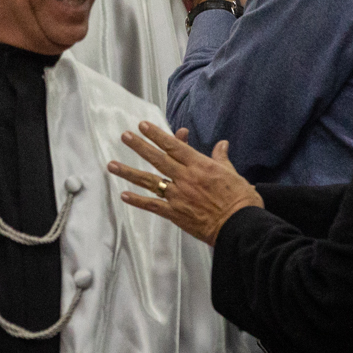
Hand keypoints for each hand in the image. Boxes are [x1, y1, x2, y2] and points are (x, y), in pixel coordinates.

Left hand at [111, 121, 261, 245]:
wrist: (240, 226)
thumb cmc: (241, 200)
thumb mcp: (233, 174)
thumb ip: (222, 159)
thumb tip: (222, 144)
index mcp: (200, 165)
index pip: (174, 146)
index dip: (157, 135)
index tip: (143, 125)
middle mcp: (185, 178)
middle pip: (158, 159)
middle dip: (140, 146)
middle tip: (125, 136)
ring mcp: (178, 196)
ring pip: (150, 181)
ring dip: (129, 172)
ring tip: (111, 165)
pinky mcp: (175, 213)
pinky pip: (153, 205)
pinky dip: (138, 201)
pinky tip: (124, 195)